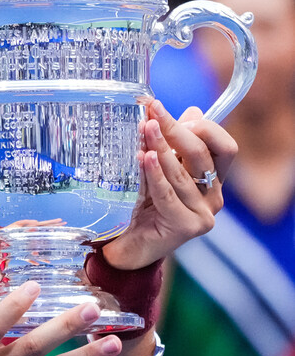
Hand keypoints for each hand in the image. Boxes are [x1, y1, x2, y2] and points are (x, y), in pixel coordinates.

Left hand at [102, 100, 236, 269]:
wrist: (130, 245)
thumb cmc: (145, 205)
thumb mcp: (158, 170)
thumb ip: (172, 145)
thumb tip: (192, 110)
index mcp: (213, 179)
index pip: (223, 146)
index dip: (201, 125)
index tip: (165, 110)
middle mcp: (214, 196)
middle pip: (202, 154)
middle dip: (176, 130)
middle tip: (152, 114)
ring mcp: (203, 213)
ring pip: (182, 172)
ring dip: (160, 147)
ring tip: (144, 129)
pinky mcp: (188, 227)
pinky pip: (167, 193)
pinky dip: (155, 173)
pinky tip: (144, 157)